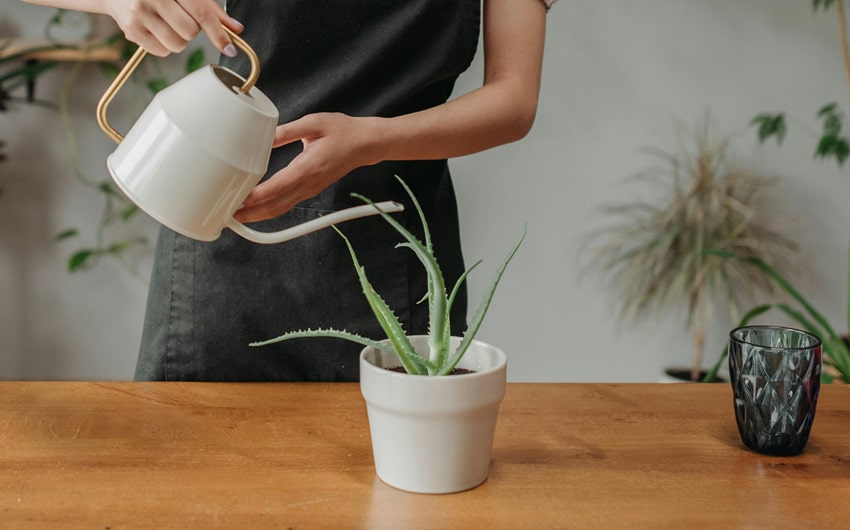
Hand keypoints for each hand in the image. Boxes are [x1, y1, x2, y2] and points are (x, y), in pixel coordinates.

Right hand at [104, 0, 242, 56]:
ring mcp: (140, 13)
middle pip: (190, 32)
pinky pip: (162, 51)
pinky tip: (154, 29)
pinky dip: (163, 45)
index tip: (230, 49)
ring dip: (177, 39)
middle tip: (178, 18)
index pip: (202, 13)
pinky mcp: (131, 29)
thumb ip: (211, 10)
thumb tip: (236, 29)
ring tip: (165, 24)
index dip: (218, 33)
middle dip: (190, 30)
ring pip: (177, 45)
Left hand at [233, 113, 380, 222]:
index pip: (276, 188)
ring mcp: (309, 190)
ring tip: (237, 217)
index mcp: (308, 168)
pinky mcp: (310, 190)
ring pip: (280, 209)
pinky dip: (269, 209)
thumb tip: (264, 135)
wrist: (365, 144)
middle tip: (227, 215)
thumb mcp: (314, 123)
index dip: (254, 198)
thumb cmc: (343, 132)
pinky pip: (286, 204)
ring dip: (257, 215)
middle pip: (274, 206)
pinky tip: (256, 208)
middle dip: (250, 213)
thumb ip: (287, 130)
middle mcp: (308, 184)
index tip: (236, 202)